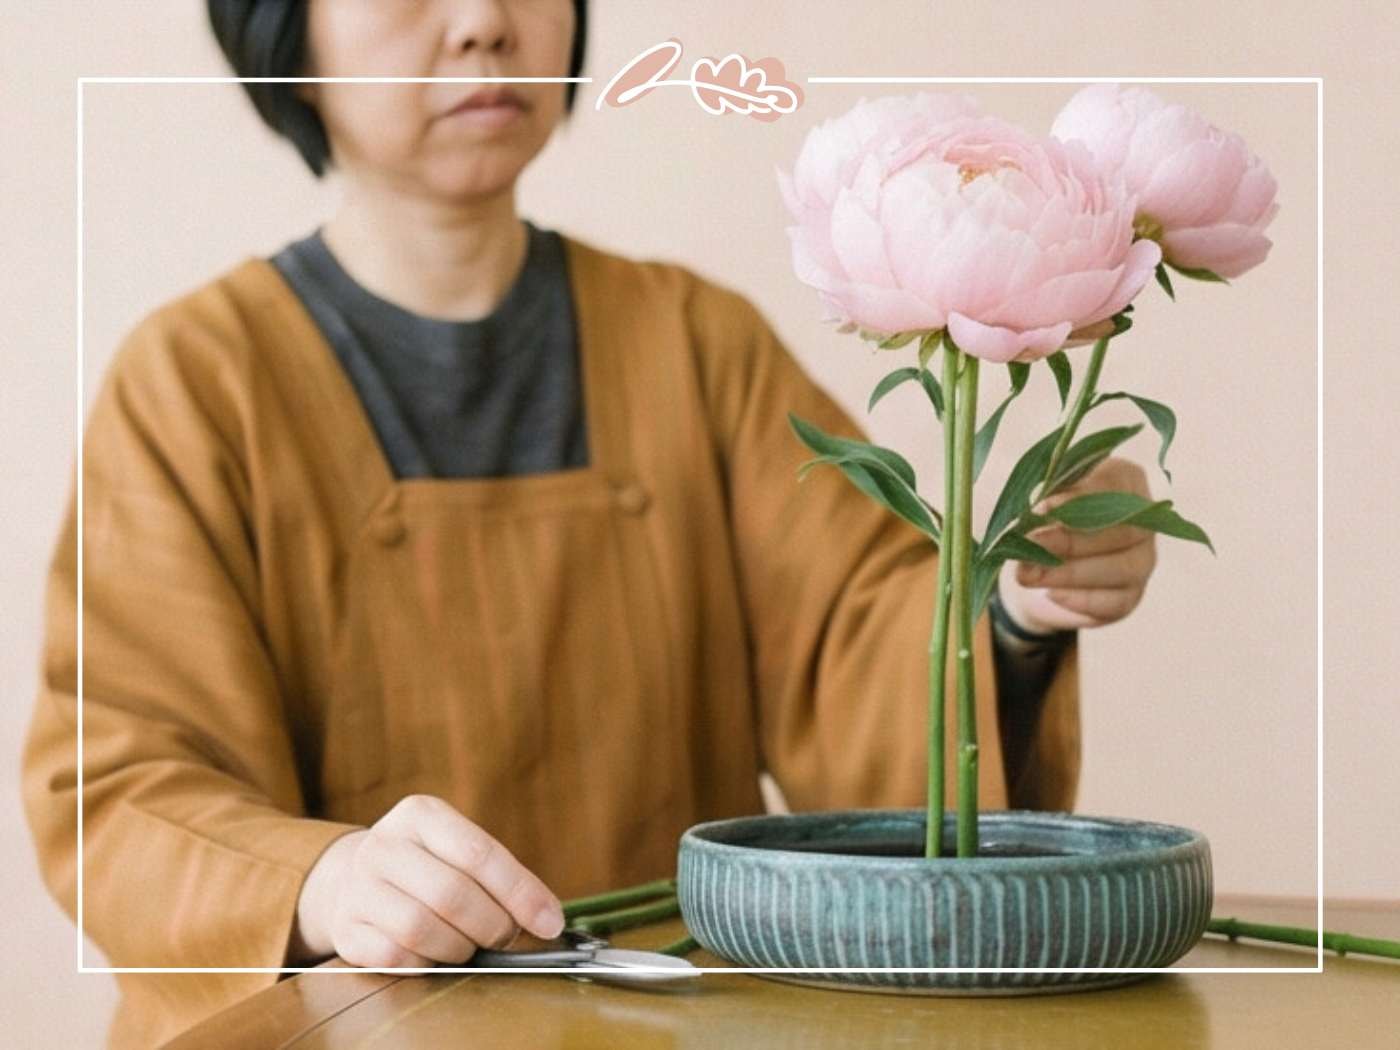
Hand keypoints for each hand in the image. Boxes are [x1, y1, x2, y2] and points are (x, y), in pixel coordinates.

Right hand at [289, 794, 565, 968]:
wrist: (353, 879)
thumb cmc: (427, 866)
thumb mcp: (458, 849)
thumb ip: (500, 876)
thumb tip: (547, 919)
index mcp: (421, 814)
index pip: (479, 854)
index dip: (520, 892)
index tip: (549, 922)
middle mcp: (383, 844)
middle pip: (452, 894)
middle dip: (492, 925)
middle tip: (506, 938)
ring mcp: (358, 886)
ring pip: (421, 928)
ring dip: (459, 948)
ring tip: (469, 946)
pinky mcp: (345, 928)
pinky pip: (396, 957)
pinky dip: (426, 963)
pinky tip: (434, 954)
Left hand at [996, 456, 1157, 632]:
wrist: (1040, 567)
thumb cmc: (1044, 520)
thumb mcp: (1041, 502)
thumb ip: (1043, 499)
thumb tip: (1037, 505)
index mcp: (1125, 481)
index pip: (1113, 485)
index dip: (1078, 498)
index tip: (1042, 508)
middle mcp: (1144, 521)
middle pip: (1121, 531)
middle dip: (1070, 539)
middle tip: (1030, 543)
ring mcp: (1142, 561)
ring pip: (1121, 568)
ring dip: (1069, 572)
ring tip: (1028, 574)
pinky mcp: (1130, 596)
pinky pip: (1114, 602)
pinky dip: (1080, 599)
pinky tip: (1050, 594)